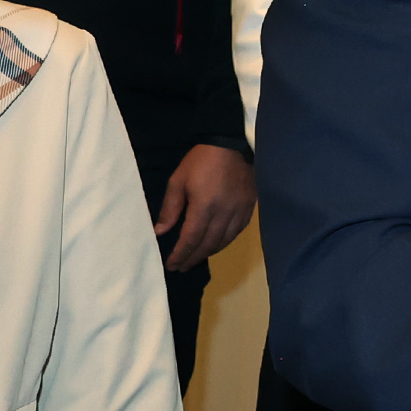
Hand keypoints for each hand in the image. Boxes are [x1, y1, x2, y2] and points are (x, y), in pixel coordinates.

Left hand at [155, 145, 255, 271]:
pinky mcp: (250, 206)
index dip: (181, 254)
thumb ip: (170, 208)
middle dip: (193, 258)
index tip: (171, 265)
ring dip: (210, 252)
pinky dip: (226, 241)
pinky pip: (238, 231)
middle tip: (182, 267)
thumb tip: (161, 232)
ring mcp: (240, 210)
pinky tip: (217, 243)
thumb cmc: (200, 161)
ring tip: (197, 257)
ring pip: (225, 240)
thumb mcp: (178, 181)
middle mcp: (224, 213)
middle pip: (209, 244)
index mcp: (204, 206)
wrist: (230, 144)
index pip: (191, 239)